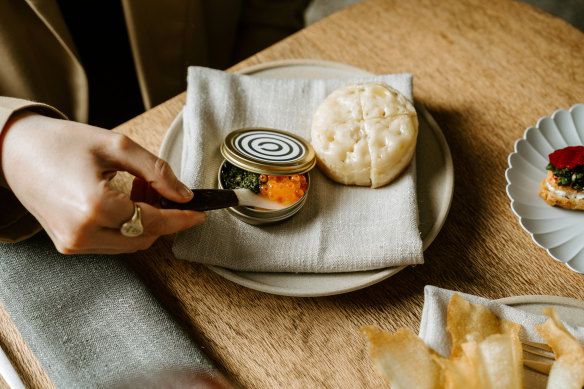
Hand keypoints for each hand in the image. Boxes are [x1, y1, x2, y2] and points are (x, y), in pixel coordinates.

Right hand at [1, 111, 204, 253]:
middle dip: (163, 216)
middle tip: (162, 188)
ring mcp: (73, 243)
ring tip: (137, 188)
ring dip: (145, 221)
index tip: (199, 213)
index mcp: (93, 207)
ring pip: (130, 244)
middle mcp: (82, 233)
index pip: (153, 221)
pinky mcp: (68, 245)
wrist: (13, 152)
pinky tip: (123, 200)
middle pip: (144, 237)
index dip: (181, 218)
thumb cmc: (58, 143)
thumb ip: (156, 170)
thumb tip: (183, 193)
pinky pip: (112, 243)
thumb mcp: (115, 146)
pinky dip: (127, 226)